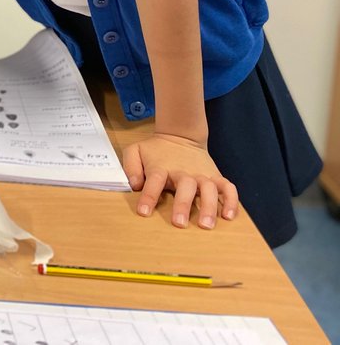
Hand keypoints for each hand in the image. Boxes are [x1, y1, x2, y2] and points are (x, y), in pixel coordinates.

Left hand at [121, 132, 238, 228]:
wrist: (180, 136)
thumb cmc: (156, 150)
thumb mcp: (135, 151)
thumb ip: (131, 167)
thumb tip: (135, 184)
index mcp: (162, 168)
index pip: (154, 181)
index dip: (149, 196)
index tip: (144, 212)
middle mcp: (183, 172)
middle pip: (185, 187)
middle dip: (182, 205)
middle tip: (179, 223)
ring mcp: (202, 175)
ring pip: (209, 189)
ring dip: (209, 207)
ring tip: (206, 225)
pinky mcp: (216, 177)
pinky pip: (228, 188)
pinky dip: (231, 201)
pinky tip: (229, 216)